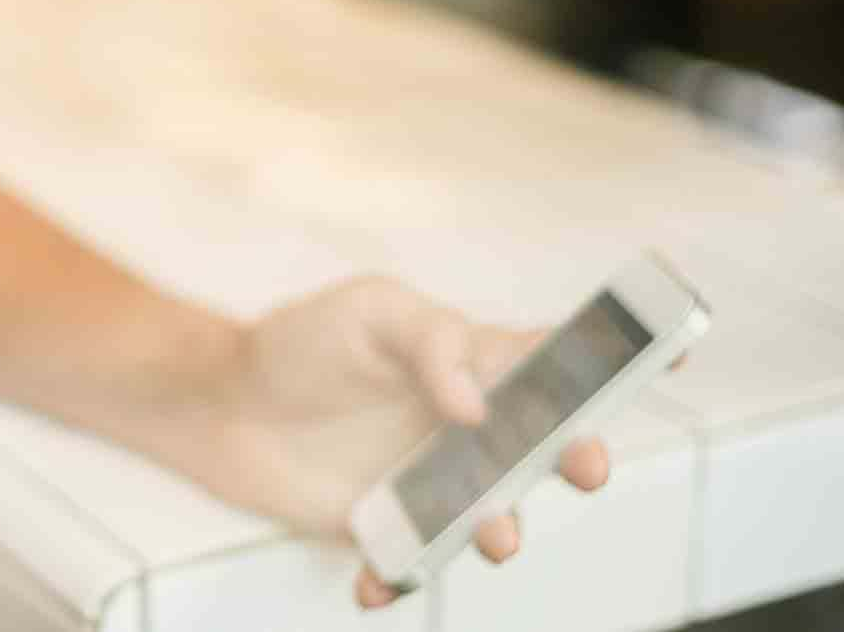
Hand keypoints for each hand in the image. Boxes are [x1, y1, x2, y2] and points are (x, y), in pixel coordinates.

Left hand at [173, 277, 609, 607]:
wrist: (220, 405)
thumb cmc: (298, 344)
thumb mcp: (367, 312)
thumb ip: (430, 344)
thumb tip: (476, 405)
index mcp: (474, 362)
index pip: (556, 358)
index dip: (616, 357)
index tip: (669, 352)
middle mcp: (469, 428)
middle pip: (546, 448)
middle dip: (579, 459)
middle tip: (584, 465)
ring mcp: (435, 481)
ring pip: (494, 516)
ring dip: (502, 531)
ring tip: (492, 535)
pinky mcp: (391, 527)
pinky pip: (414, 562)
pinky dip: (401, 576)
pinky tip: (377, 577)